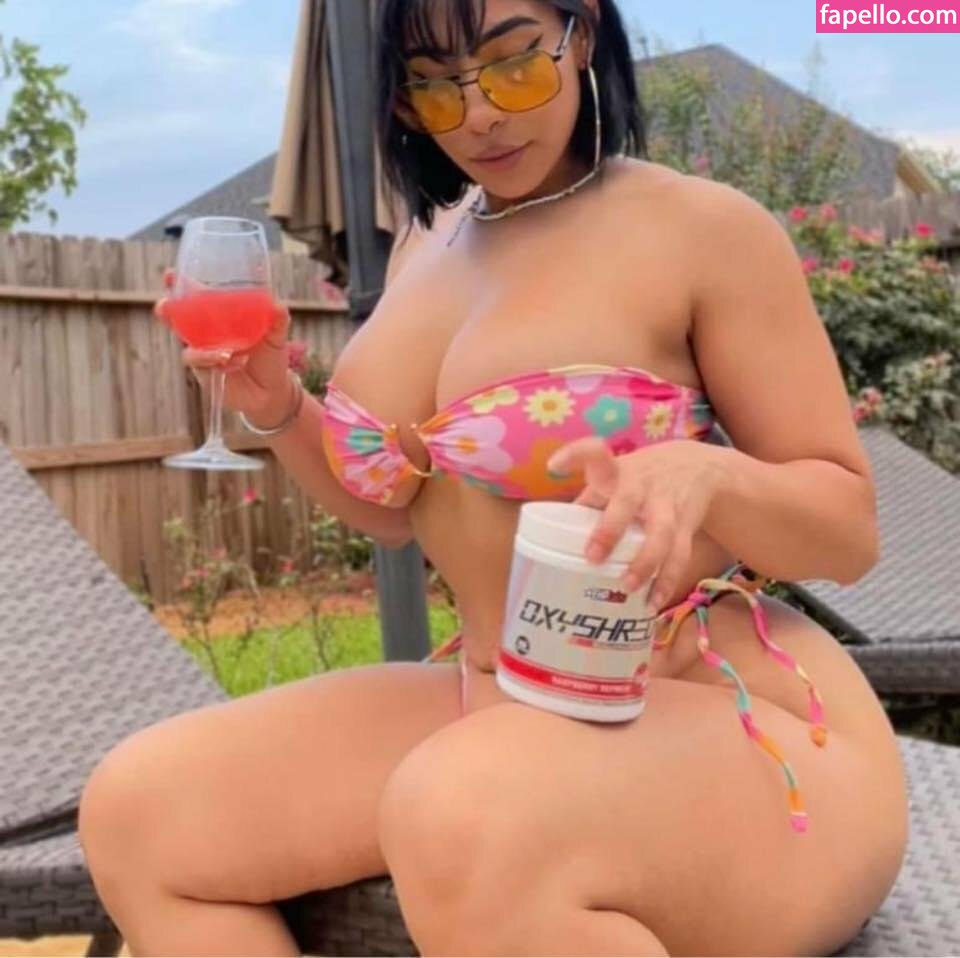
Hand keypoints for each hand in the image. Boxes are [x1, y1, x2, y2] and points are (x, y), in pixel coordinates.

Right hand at [154, 268, 293, 423]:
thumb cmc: (270, 358)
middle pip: (179, 318)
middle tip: (164, 306)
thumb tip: (278, 306)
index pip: (197, 297)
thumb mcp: (276, 337)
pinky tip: (233, 361)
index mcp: (221, 316)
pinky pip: (199, 363)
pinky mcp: (203, 371)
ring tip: (227, 353)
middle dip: (168, 310)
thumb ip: (277, 321)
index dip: (181, 285)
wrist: (271, 392)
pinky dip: (214, 360)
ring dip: (204, 347)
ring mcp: (203, 351)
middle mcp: (207, 332)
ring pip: (188, 344)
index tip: (170, 276)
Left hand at [545, 438, 728, 609]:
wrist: (700, 467)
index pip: (595, 456)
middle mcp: (642, 485)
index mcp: (617, 472)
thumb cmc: (643, 476)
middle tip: (593, 557)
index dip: (575, 456)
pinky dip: (667, 581)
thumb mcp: (618, 476)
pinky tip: (653, 602)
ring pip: (661, 534)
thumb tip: (556, 533)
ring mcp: (667, 505)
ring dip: (645, 562)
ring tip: (628, 586)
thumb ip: (590, 501)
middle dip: (610, 529)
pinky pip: (679, 555)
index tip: (554, 465)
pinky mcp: (686, 526)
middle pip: (626, 503)